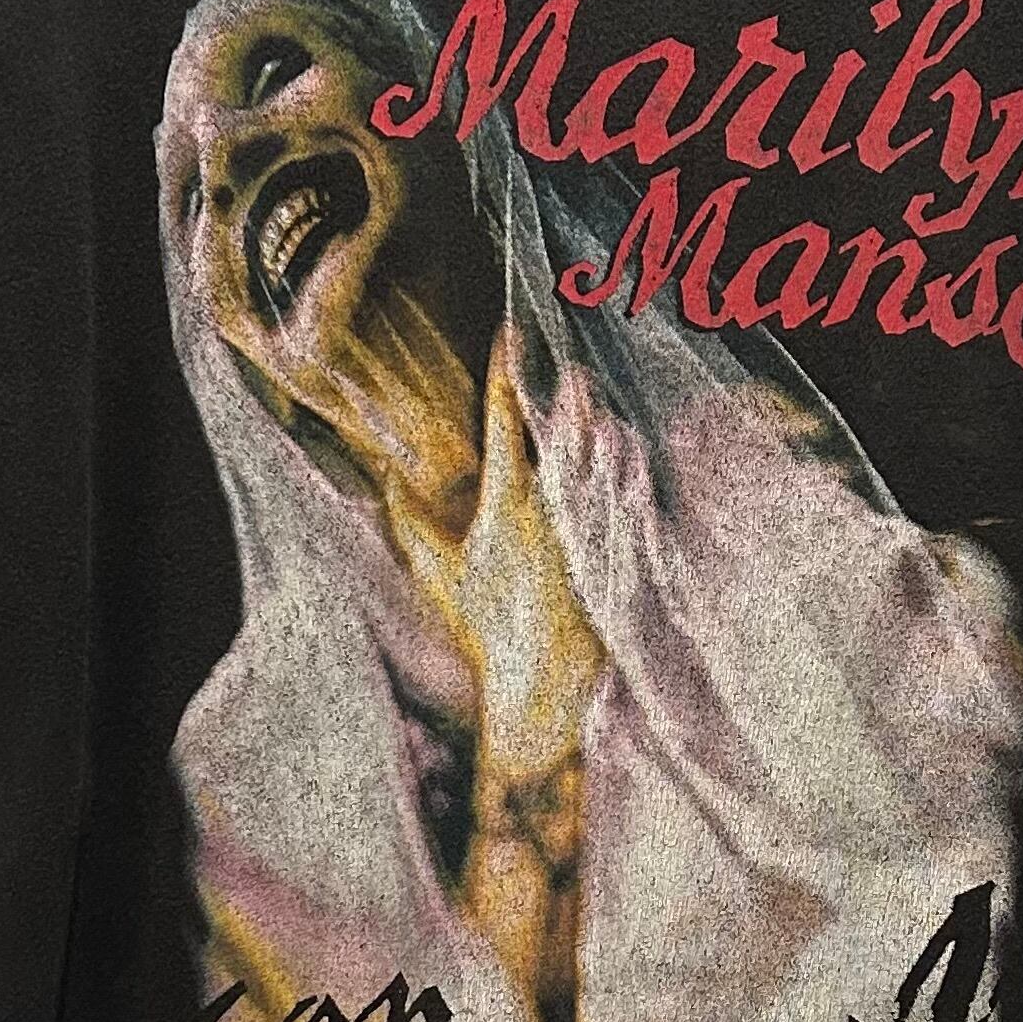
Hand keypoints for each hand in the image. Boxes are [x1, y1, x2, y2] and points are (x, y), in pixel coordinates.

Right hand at [442, 321, 603, 779]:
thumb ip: (412, 524)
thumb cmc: (487, 629)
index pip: (502, 425)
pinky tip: (633, 445)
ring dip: (597, 426)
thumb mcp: (440, 574)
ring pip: (595, 463)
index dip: (504, 375)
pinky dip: (628, 471)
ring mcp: (583, 534)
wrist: (539, 687)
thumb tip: (389, 480)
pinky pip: (625, 502)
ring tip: (601, 393)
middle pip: (556, 435)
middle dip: (562, 393)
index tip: (511, 334)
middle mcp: (545, 514)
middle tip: (569, 357)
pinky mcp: (613, 557)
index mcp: (503, 507)